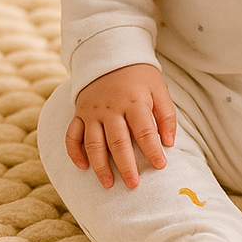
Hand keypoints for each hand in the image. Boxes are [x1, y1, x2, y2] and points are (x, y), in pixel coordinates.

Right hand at [66, 64, 176, 189]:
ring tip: (108, 184)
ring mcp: (92, 112)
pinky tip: (82, 167)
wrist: (111, 56)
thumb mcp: (159, 89)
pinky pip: (72, 135)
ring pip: (93, 143)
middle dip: (125, 166)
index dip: (153, 150)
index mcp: (134, 101)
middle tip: (133, 185)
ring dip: (100, 166)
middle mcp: (111, 108)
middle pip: (117, 141)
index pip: (144, 130)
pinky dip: (74, 152)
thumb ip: (166, 115)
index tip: (160, 165)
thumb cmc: (139, 77)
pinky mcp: (79, 113)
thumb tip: (169, 143)